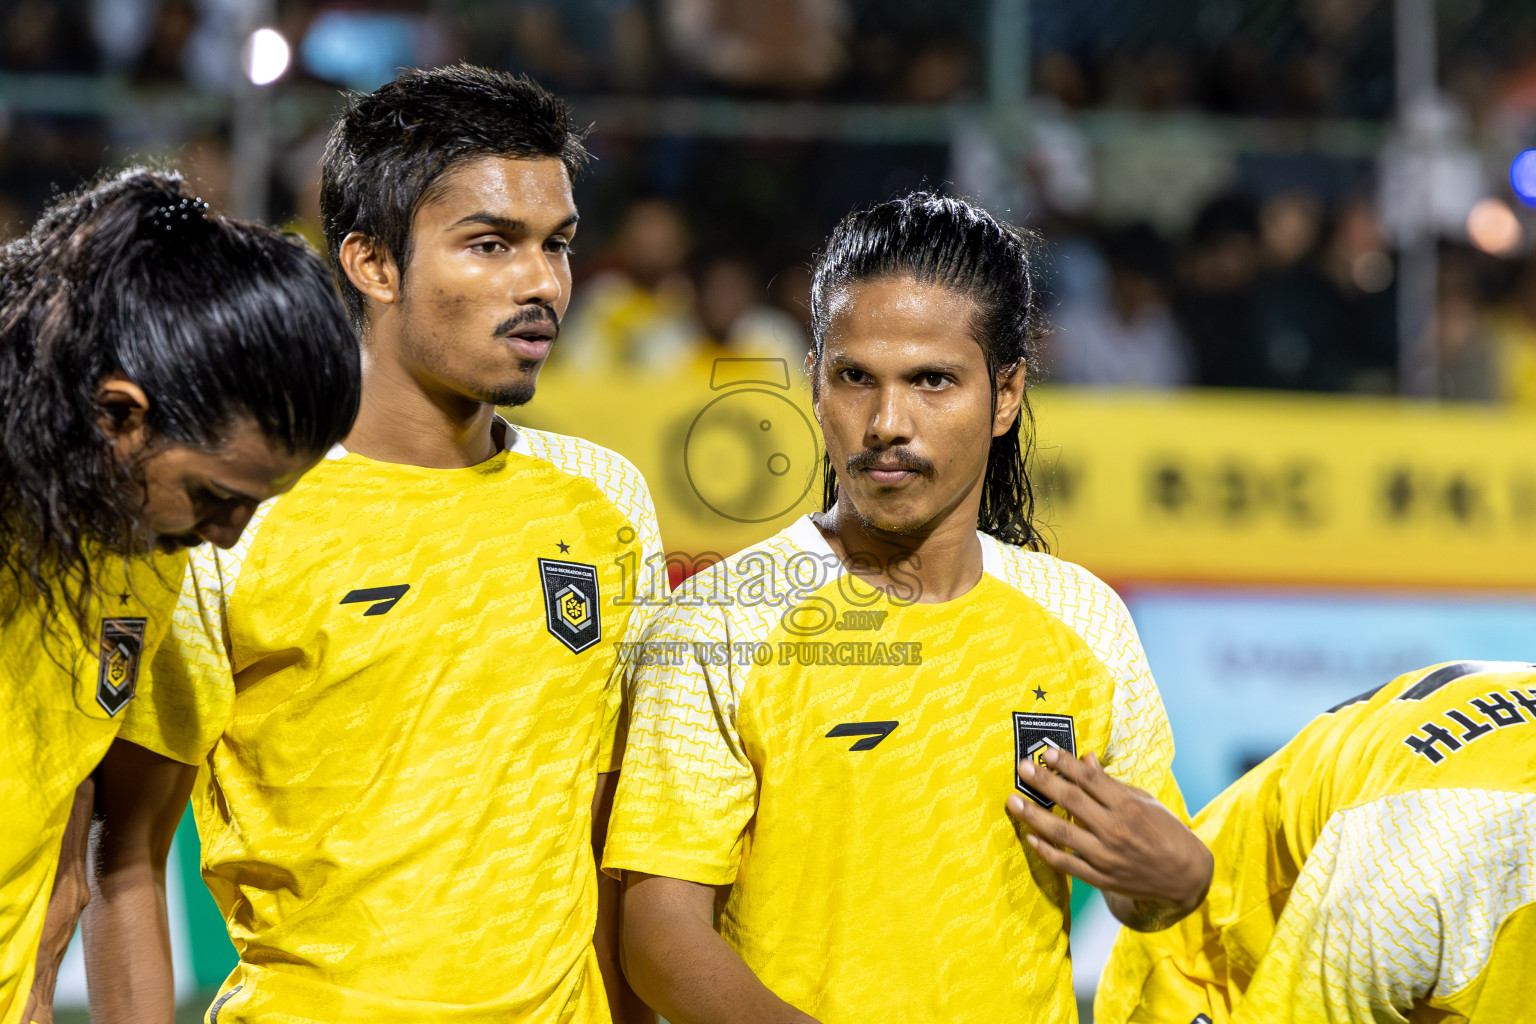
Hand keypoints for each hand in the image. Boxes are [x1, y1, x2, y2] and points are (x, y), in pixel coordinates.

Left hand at [1006, 748, 1211, 930]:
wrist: (1185, 877)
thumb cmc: (1166, 831)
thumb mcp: (1145, 801)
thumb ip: (1111, 783)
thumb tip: (1085, 758)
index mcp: (1128, 806)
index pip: (1090, 779)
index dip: (1066, 763)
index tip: (1047, 751)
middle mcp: (1115, 829)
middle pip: (1071, 800)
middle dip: (1043, 781)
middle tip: (1022, 767)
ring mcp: (1106, 856)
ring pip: (1062, 833)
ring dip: (1034, 815)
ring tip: (1013, 801)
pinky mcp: (1100, 878)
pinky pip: (1066, 863)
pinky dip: (1046, 850)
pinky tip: (1029, 836)